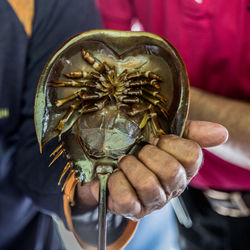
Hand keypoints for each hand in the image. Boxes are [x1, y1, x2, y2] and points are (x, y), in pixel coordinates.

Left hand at [74, 120, 227, 219]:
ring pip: (148, 184)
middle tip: (138, 151)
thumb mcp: (165, 136)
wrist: (112, 165)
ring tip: (124, 162)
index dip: (171, 143)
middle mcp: (173, 188)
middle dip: (149, 155)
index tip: (157, 140)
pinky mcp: (132, 211)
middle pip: (171, 171)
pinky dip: (117, 181)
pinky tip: (116, 175)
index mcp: (184, 168)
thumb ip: (191, 132)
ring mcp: (153, 202)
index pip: (192, 154)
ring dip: (130, 166)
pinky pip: (126, 198)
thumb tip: (222, 132)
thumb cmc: (142, 150)